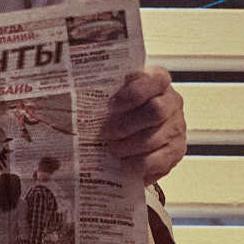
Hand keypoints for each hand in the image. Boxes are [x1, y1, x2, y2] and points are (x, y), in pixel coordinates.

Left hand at [103, 66, 185, 181]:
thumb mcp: (115, 92)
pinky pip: (154, 161)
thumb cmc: (123, 109)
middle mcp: (172, 102)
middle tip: (105, 133)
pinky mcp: (175, 152)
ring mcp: (177, 128)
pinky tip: (123, 162)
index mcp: (158, 80)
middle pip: (155, 111)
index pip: (154, 80)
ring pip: (152, 139)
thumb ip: (103, 89)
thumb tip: (67, 98)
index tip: (111, 105)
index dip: (133, 93)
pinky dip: (134, 164)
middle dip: (125, 125)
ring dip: (126, 147)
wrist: (138, 131)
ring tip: (111, 148)